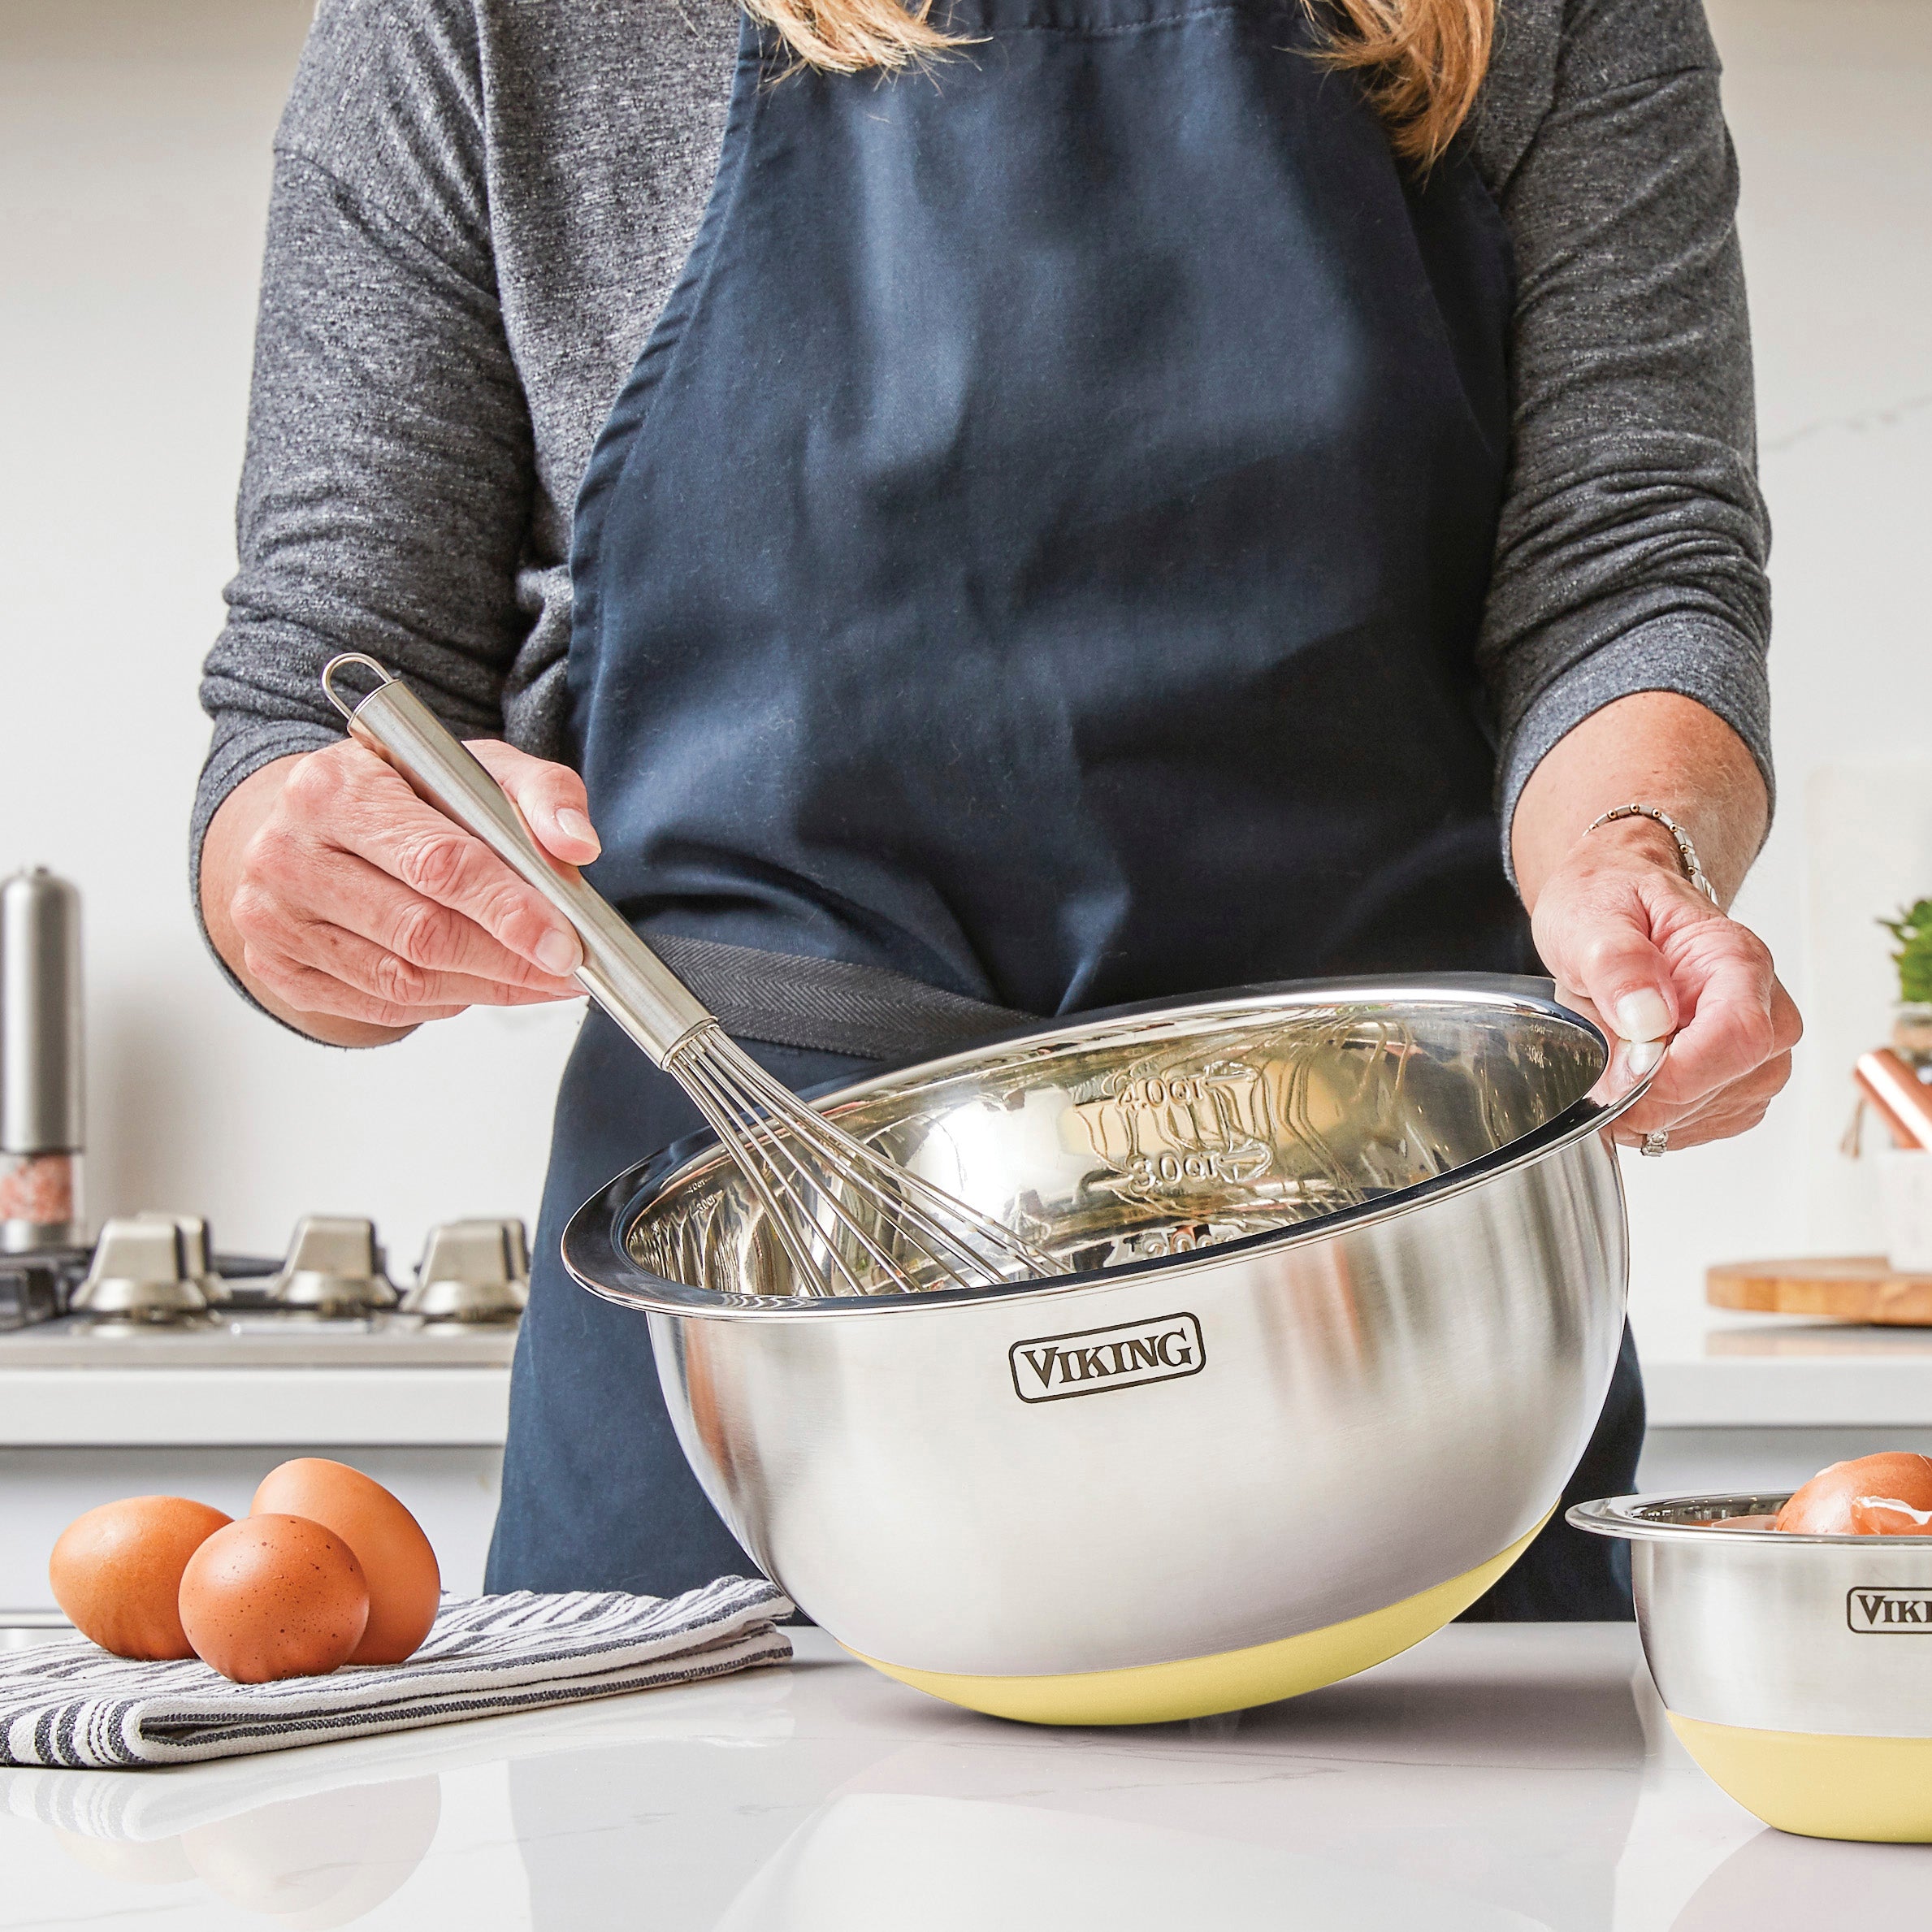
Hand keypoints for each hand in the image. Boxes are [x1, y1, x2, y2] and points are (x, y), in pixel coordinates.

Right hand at [202, 737, 600, 1046]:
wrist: (307, 822)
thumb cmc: (399, 793)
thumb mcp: (473, 766)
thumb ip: (540, 793)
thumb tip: (578, 845)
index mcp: (337, 788)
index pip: (436, 862)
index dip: (508, 909)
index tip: (565, 941)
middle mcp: (288, 852)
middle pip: (421, 932)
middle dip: (508, 959)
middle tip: (567, 968)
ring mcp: (274, 917)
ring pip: (403, 980)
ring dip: (485, 987)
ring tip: (537, 977)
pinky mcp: (278, 967)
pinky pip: (381, 1004)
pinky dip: (445, 1000)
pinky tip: (480, 981)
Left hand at [1530, 816, 1801, 1150]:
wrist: (1613, 908)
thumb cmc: (1610, 905)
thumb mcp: (1591, 919)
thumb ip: (1618, 964)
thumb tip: (1647, 1018)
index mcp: (1737, 960)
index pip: (1742, 1035)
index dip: (1680, 1073)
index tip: (1623, 1077)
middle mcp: (1763, 1010)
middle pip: (1728, 1083)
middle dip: (1651, 1094)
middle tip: (1598, 1064)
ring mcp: (1756, 1055)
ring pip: (1712, 1113)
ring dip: (1647, 1108)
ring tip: (1612, 1062)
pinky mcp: (1735, 1087)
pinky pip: (1699, 1126)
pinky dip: (1653, 1119)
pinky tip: (1628, 1085)